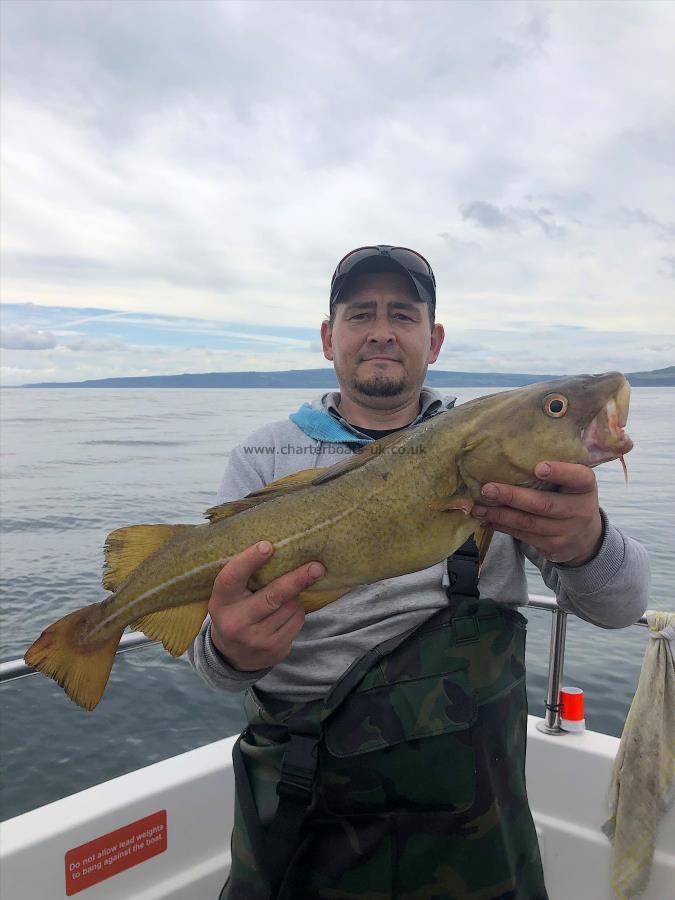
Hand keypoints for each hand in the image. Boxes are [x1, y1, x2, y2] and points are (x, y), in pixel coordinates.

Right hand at [208, 541, 323, 670]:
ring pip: (291, 607)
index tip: (267, 546)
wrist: (234, 655)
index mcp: (221, 602)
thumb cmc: (235, 611)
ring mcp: (256, 639)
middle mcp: (236, 622)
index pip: (232, 578)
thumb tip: (282, 551)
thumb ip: (246, 577)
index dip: (249, 560)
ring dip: (294, 596)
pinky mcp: (275, 649)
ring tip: (286, 594)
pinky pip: (297, 621)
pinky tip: (286, 612)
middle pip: (273, 596)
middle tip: (316, 567)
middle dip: (297, 579)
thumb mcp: (230, 596)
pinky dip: (297, 611)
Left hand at [471, 461, 602, 565]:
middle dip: (512, 496)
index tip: (539, 467)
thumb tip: (510, 454)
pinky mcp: (553, 547)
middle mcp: (580, 510)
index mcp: (585, 486)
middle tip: (487, 489)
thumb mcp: (572, 482)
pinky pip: (523, 536)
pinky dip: (502, 526)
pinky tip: (487, 519)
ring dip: (499, 514)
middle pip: (544, 504)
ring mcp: (567, 531)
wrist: (586, 538)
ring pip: (528, 523)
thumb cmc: (570, 498)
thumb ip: (554, 470)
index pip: (578, 477)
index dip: (560, 472)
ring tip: (478, 508)